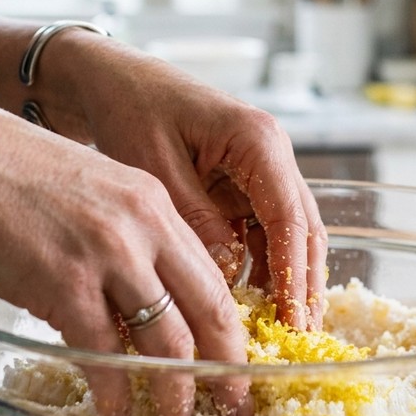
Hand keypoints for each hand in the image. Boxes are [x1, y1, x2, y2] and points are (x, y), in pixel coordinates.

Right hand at [0, 100, 252, 415]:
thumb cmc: (23, 176)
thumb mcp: (101, 194)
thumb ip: (137, 242)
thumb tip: (155, 303)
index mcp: (157, 206)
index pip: (216, 278)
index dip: (235, 331)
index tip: (240, 364)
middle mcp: (144, 228)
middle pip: (210, 310)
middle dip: (228, 368)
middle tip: (233, 407)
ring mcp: (107, 254)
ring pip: (167, 338)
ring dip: (176, 389)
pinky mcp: (63, 280)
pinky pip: (103, 350)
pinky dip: (115, 388)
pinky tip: (115, 406)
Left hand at [40, 33, 327, 329]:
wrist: (110, 80)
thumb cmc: (130, 109)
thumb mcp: (157, 167)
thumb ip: (197, 221)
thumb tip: (230, 275)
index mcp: (257, 141)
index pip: (289, 217)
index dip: (295, 273)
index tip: (295, 319)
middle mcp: (270, 154)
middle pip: (302, 227)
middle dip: (304, 282)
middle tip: (301, 335)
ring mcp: (260, 169)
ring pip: (288, 233)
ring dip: (289, 278)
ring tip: (286, 328)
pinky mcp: (244, 183)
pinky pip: (262, 230)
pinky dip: (263, 265)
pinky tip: (257, 300)